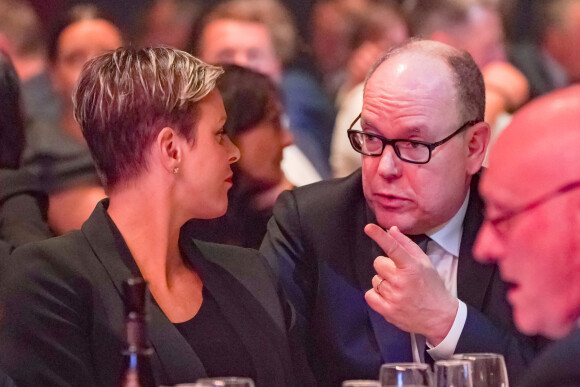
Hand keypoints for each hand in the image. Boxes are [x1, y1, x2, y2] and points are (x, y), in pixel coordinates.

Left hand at [364, 224, 457, 345]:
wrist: (440, 317)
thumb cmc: (432, 286)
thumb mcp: (424, 263)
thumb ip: (406, 245)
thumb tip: (390, 229)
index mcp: (412, 267)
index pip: (393, 247)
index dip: (379, 236)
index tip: (369, 228)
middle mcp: (401, 281)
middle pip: (378, 263)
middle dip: (386, 266)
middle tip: (399, 275)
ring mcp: (393, 297)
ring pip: (375, 279)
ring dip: (383, 282)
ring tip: (399, 289)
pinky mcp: (387, 311)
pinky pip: (369, 295)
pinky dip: (376, 295)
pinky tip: (389, 298)